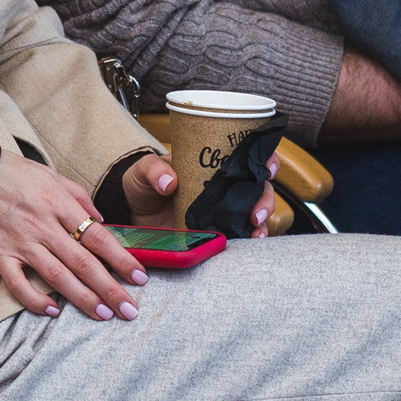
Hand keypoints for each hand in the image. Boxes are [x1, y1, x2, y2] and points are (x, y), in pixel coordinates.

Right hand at [0, 156, 146, 322]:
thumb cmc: (14, 174)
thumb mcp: (52, 175)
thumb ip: (79, 197)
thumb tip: (101, 221)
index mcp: (58, 204)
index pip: (98, 236)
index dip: (121, 259)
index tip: (140, 277)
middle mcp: (43, 226)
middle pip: (83, 262)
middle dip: (109, 288)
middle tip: (129, 309)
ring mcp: (21, 243)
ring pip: (57, 276)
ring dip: (82, 298)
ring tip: (103, 314)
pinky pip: (17, 284)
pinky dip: (34, 300)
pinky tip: (52, 311)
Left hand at [120, 150, 278, 239]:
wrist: (133, 213)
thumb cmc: (143, 182)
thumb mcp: (144, 169)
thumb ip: (154, 170)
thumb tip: (170, 182)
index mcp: (214, 162)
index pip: (249, 155)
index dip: (265, 159)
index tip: (267, 169)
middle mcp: (225, 185)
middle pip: (259, 187)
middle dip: (266, 199)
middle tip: (256, 213)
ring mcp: (223, 210)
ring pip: (255, 213)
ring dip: (262, 224)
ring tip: (256, 234)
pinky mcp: (216, 232)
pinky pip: (239, 236)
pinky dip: (247, 240)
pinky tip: (247, 245)